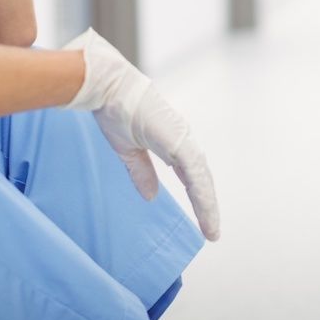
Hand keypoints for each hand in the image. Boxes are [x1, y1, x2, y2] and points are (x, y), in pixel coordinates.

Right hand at [63, 27, 220, 240]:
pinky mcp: (178, 141)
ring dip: (207, 205)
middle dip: (206, 205)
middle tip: (211, 231)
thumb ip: (142, 172)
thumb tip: (151, 196)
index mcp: (170, 141)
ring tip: (211, 230)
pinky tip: (205, 212)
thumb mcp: (128, 150)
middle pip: (200, 179)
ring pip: (201, 179)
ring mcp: (182, 139)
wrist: (108, 88)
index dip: (197, 197)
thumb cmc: (114, 110)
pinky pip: (195, 173)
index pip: (190, 175)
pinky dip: (202, 194)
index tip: (202, 219)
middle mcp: (182, 140)